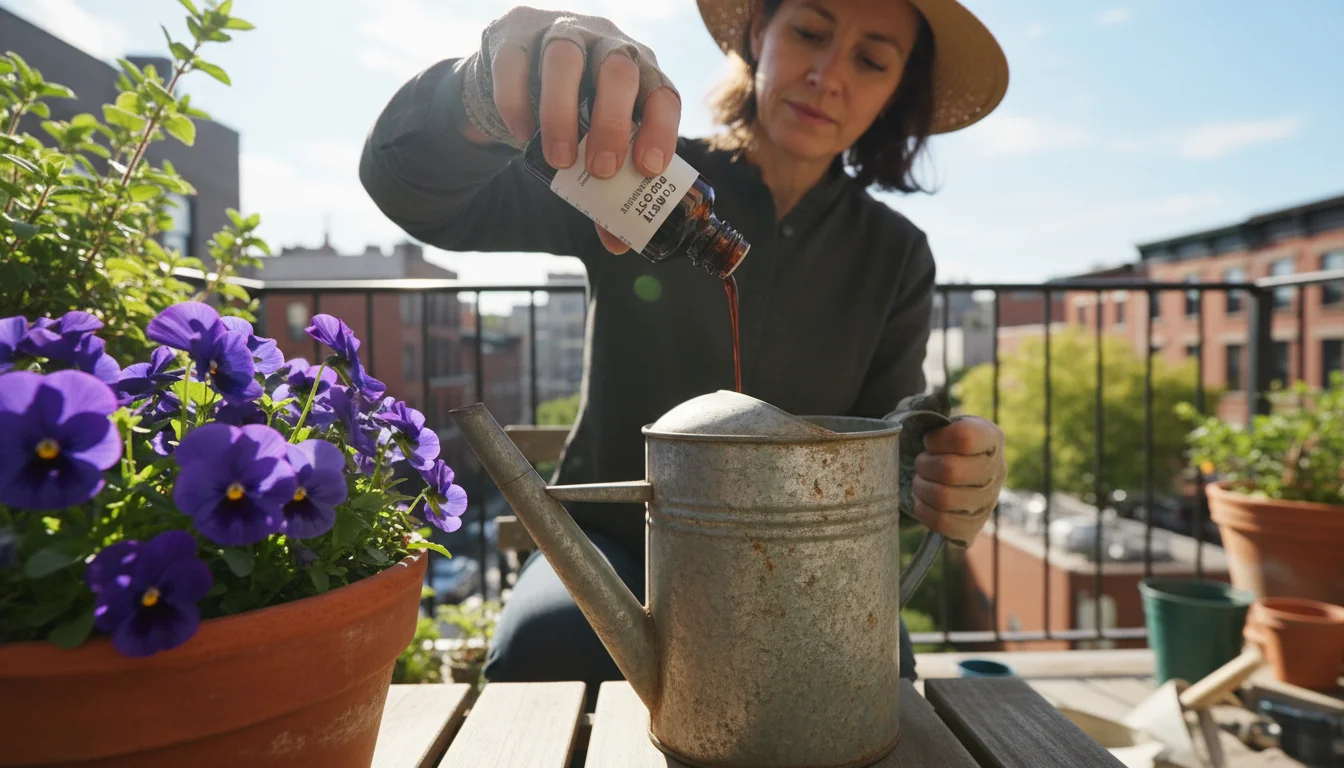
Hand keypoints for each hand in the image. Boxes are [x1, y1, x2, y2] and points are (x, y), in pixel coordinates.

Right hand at [459, 7, 682, 253]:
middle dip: (612, 123)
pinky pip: (515, 63)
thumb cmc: (574, 114)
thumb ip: (607, 189)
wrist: (520, 74)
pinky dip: (517, 103)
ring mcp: (561, 33)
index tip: (647, 170)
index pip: (662, 94)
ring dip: (561, 114)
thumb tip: (617, 244)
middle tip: (601, 169)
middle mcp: (607, 45)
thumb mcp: (596, 145)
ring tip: (559, 161)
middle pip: (618, 71)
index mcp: (641, 73)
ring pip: (565, 59)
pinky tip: (522, 135)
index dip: (661, 130)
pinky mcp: (515, 36)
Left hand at [911, 416, 1005, 546]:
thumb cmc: (942, 442)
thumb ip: (930, 409)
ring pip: (944, 499)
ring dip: (921, 488)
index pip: (963, 438)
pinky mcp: (974, 526)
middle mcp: (997, 470)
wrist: (953, 472)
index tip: (929, 440)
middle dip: (924, 464)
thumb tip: (925, 404)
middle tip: (921, 461)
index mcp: (991, 437)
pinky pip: (943, 524)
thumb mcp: (941, 419)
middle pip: (950, 471)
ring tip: (920, 480)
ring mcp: (988, 501)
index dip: (936, 440)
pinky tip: (923, 499)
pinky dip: (924, 511)